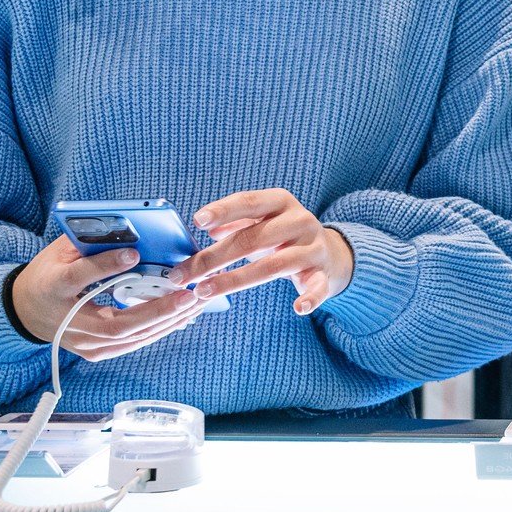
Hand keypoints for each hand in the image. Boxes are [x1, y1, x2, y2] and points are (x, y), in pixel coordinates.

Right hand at [11, 235, 203, 359]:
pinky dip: (158, 329)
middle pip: (116, 323)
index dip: (105, 265)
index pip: (78, 277)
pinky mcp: (95, 353)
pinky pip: (132, 343)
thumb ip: (92, 241)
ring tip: (195, 303)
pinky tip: (181, 316)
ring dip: (167, 321)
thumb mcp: (61, 250)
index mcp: (53, 287)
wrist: (28, 310)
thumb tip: (131, 229)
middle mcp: (67, 322)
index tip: (134, 254)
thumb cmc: (50, 273)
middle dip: (157, 310)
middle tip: (188, 294)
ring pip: (130, 338)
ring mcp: (82, 343)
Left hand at [167, 188, 354, 315]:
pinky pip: (317, 287)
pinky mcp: (323, 274)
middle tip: (182, 275)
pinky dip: (310, 298)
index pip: (249, 202)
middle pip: (252, 239)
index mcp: (281, 202)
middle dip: (214, 258)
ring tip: (204, 291)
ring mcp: (313, 248)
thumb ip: (235, 221)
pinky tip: (298, 308)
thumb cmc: (282, 235)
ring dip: (235, 280)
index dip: (223, 210)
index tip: (198, 221)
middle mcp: (300, 221)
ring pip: (274, 266)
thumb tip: (207, 227)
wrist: (329, 251)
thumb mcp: (261, 220)